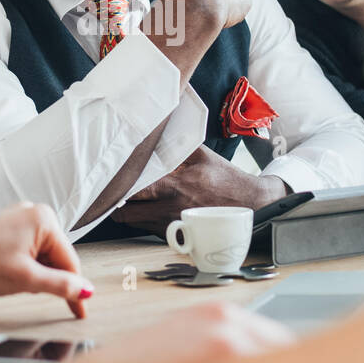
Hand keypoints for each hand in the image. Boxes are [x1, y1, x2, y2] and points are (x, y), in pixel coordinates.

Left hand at [0, 202, 93, 318]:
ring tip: (10, 281)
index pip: (70, 261)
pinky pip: (27, 251)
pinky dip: (23, 268)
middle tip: (28, 292)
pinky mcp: (7, 227)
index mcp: (44, 219)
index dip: (75, 290)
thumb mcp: (26, 280)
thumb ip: (61, 285)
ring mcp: (19, 218)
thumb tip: (84, 290)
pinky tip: (6, 274)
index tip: (80, 311)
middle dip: (49, 279)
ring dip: (34, 275)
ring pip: (42, 256)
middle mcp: (33, 213)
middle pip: (57, 257)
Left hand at [111, 147, 286, 231]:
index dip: (118, 184)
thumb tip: (158, 127)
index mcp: (175, 186)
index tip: (113, 177)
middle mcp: (170, 208)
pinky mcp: (176, 235)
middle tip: (114, 190)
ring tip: (128, 198)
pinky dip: (142, 220)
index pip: (134, 189)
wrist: (250, 205)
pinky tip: (146, 208)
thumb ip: (177, 144)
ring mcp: (172, 225)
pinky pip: (147, 230)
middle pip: (126, 213)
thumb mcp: (202, 155)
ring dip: (128, 211)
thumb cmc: (225, 178)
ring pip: (133, 223)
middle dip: (116, 202)